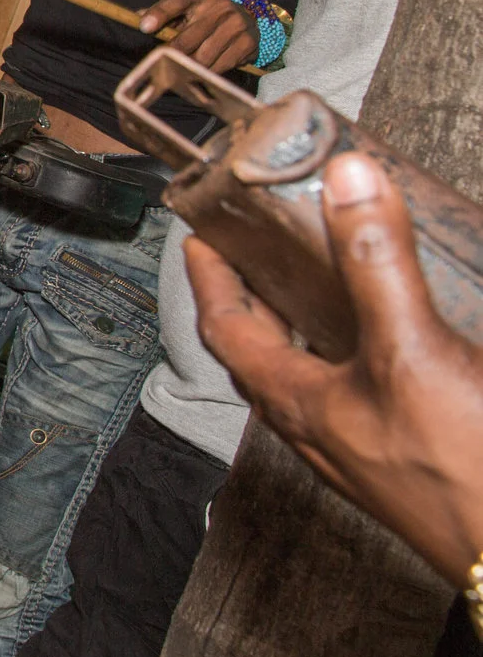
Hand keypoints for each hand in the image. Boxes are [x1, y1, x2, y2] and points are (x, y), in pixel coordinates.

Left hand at [136, 0, 256, 70]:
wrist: (246, 18)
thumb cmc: (205, 13)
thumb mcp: (185, 6)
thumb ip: (163, 11)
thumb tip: (138, 18)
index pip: (176, 1)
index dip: (159, 14)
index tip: (144, 28)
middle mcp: (221, 6)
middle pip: (187, 38)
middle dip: (172, 54)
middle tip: (163, 63)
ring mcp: (237, 24)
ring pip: (203, 57)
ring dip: (189, 67)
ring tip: (182, 69)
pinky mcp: (247, 42)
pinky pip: (220, 66)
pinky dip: (208, 72)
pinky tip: (204, 70)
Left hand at [191, 151, 482, 583]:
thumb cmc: (464, 476)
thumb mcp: (412, 349)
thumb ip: (378, 263)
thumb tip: (345, 181)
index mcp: (300, 404)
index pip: (226, 329)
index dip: (210, 277)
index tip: (200, 237)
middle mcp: (323, 430)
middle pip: (266, 352)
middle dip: (259, 297)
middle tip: (260, 250)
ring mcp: (368, 451)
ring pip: (318, 377)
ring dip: (313, 327)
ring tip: (329, 285)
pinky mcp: (412, 461)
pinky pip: (369, 397)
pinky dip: (368, 357)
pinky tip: (404, 344)